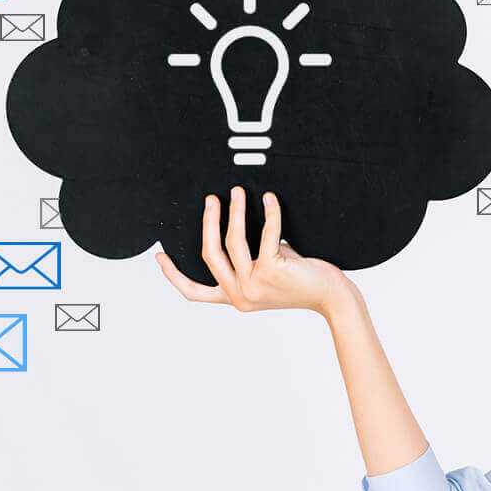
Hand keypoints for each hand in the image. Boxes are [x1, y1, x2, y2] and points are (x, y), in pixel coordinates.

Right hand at [156, 186, 353, 316]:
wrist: (331, 297)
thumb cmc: (302, 283)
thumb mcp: (266, 275)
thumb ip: (249, 259)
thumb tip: (238, 222)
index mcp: (234, 298)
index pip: (195, 292)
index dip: (173, 275)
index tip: (159, 256)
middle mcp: (240, 295)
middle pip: (209, 254)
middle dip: (207, 223)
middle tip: (210, 200)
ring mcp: (255, 284)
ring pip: (233, 241)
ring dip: (234, 212)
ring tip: (237, 192)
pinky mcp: (272, 270)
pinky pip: (266, 233)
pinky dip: (269, 213)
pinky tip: (269, 199)